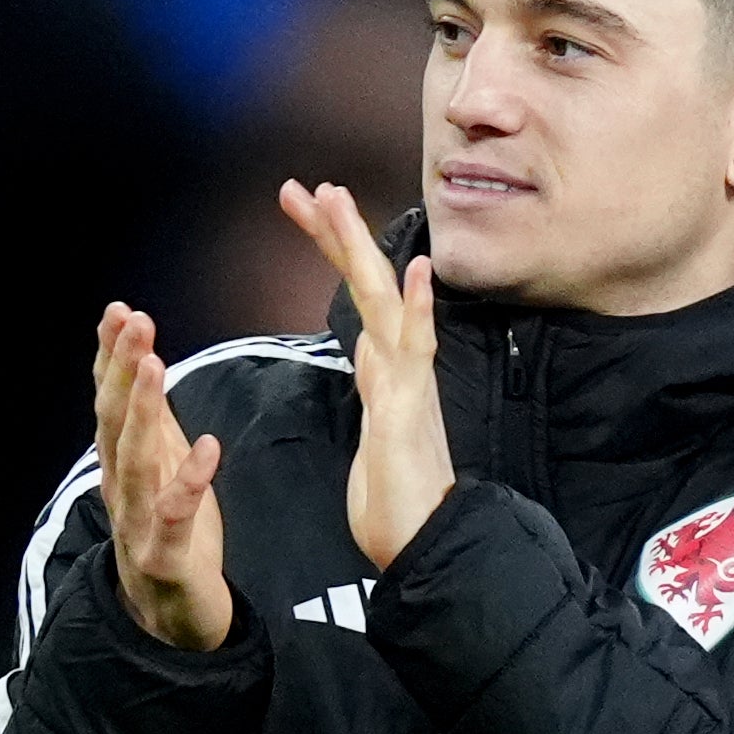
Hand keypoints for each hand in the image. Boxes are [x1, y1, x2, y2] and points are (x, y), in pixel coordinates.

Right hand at [94, 303, 229, 648]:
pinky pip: (176, 515)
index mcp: (123, 467)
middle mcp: (121, 489)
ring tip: (152, 364)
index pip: (111, 402)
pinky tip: (208, 445)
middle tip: (131, 319)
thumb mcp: (164, 475)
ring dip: (141, 411)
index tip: (118, 310)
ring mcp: (139, 524)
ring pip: (135, 461)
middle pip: (115, 421)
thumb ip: (156, 428)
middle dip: (120, 368)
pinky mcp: (166, 558)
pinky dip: (189, 481)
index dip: (111, 357)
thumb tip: (145, 366)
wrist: (174, 623)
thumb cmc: (173, 543)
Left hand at [286, 179, 453, 570]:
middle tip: (309, 186)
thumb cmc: (398, 503)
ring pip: (385, 302)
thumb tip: (371, 360)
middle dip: (338, 234)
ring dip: (361, 250)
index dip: (333, 249)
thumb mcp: (374, 435)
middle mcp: (401, 368)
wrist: (426, 547)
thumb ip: (375, 393)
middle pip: (368, 284)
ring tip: (338, 199)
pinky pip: (417, 351)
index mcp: (385, 372)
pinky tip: (420, 270)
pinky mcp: (412, 411)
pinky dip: (421, 309)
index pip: (356, 296)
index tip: (307, 206)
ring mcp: (409, 385)